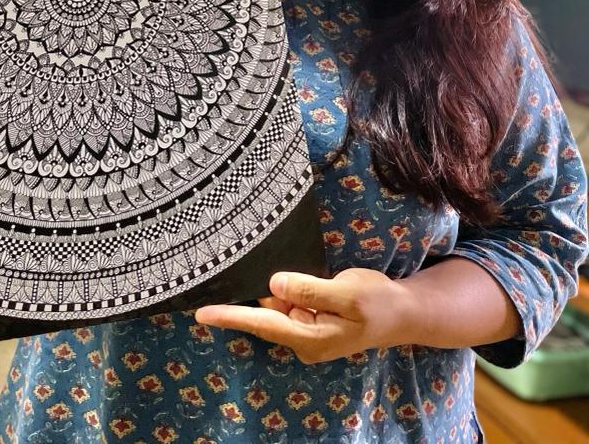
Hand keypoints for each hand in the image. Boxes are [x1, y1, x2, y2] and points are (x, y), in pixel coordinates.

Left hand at [194, 268, 415, 364]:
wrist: (402, 312)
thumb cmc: (378, 303)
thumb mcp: (347, 294)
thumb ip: (309, 289)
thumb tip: (274, 283)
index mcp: (309, 338)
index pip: (263, 323)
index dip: (231, 317)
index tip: (202, 314)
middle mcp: (302, 338)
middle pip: (266, 313)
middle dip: (251, 294)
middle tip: (235, 268)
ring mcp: (306, 329)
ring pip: (276, 304)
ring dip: (272, 288)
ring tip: (268, 266)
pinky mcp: (311, 318)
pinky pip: (288, 301)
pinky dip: (283, 288)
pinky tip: (283, 273)